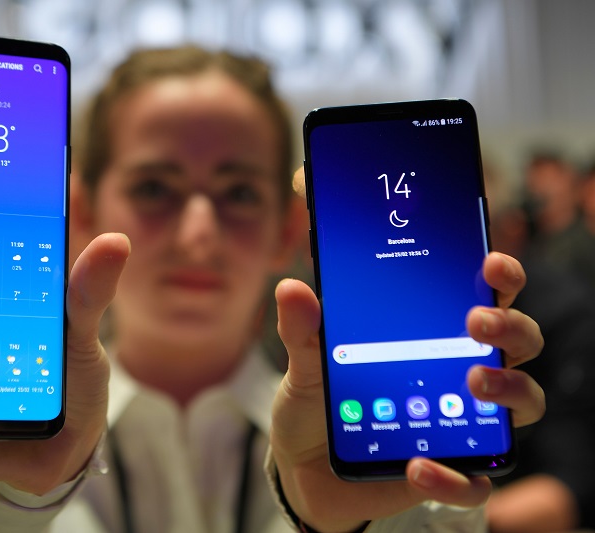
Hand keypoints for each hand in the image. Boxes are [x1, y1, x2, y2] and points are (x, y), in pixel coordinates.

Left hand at [270, 212, 543, 528]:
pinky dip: (454, 477)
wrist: (303, 466)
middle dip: (510, 325)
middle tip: (477, 322)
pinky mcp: (449, 473)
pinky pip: (474, 482)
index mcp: (434, 334)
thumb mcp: (307, 361)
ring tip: (474, 382)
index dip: (501, 277)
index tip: (492, 263)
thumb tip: (291, 288)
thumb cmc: (320, 402)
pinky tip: (418, 465)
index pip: (485, 297)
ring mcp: (463, 423)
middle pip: (518, 341)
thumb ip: (303, 329)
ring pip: (523, 403)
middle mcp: (460, 373)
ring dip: (510, 389)